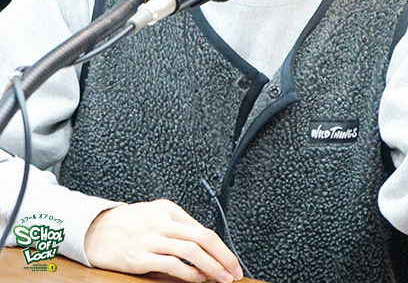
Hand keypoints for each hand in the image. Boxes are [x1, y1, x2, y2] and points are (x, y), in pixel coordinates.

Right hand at [84, 199, 242, 282]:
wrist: (95, 229)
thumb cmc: (127, 224)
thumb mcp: (155, 215)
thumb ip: (177, 228)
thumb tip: (203, 248)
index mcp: (169, 210)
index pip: (203, 230)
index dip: (222, 248)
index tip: (231, 261)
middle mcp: (163, 222)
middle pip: (203, 238)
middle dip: (223, 257)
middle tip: (233, 272)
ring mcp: (152, 239)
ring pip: (192, 251)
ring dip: (211, 267)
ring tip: (220, 278)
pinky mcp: (141, 256)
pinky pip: (172, 264)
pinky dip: (188, 274)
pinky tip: (196, 280)